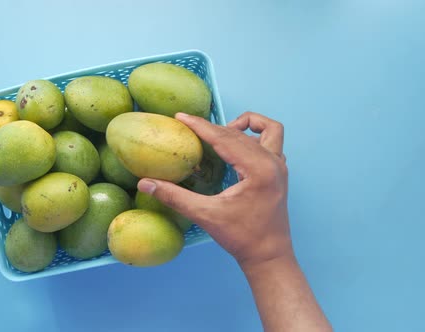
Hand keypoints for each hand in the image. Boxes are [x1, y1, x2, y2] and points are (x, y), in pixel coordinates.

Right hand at [137, 111, 291, 267]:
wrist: (268, 256)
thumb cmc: (241, 237)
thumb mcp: (205, 216)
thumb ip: (175, 197)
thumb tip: (144, 184)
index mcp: (258, 169)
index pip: (225, 138)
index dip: (200, 126)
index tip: (181, 117)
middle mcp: (273, 163)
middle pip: (240, 133)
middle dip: (214, 128)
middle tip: (190, 127)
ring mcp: (280, 167)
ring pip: (267, 130)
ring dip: (245, 125)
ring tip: (220, 133)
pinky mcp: (279, 173)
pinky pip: (273, 143)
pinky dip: (256, 137)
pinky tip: (237, 148)